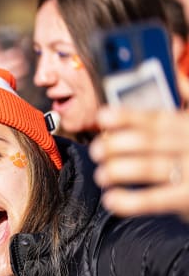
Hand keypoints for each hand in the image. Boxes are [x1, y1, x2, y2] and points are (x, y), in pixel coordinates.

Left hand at [90, 106, 188, 220]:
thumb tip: (176, 75)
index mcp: (188, 126)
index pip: (154, 119)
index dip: (126, 117)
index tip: (103, 117)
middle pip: (147, 141)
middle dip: (115, 145)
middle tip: (96, 151)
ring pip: (149, 167)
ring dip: (119, 171)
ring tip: (102, 174)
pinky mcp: (187, 198)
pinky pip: (156, 199)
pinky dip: (131, 201)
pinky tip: (112, 199)